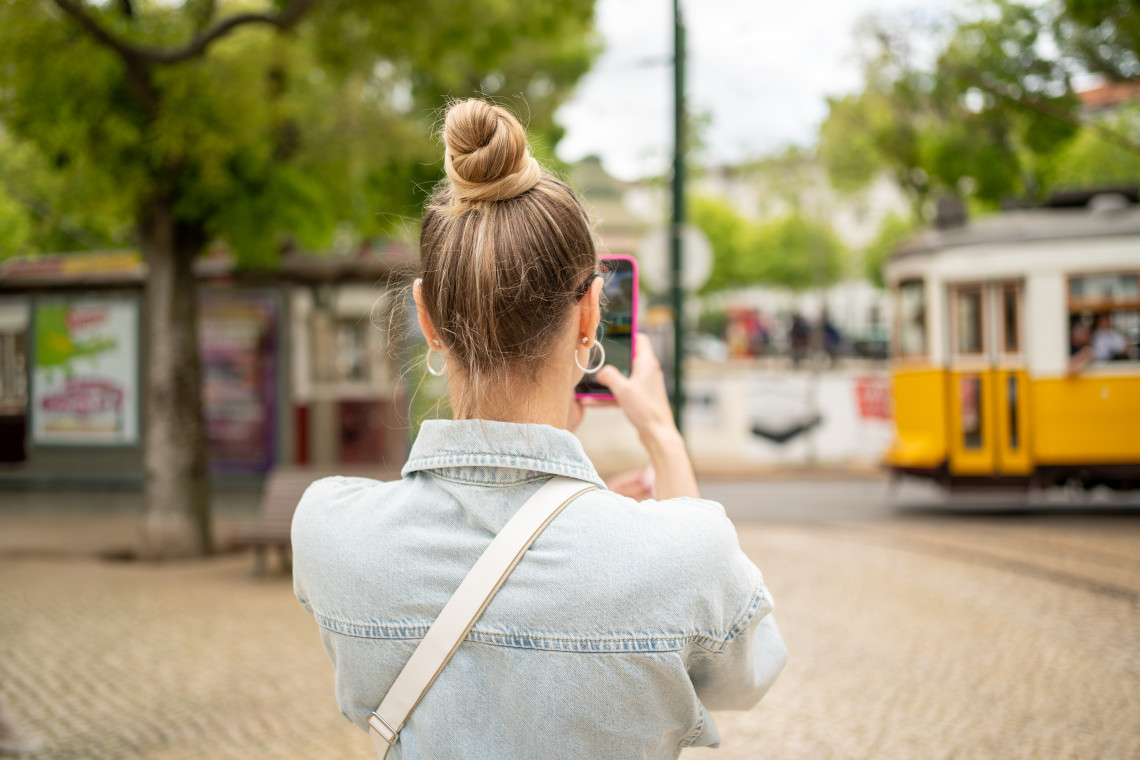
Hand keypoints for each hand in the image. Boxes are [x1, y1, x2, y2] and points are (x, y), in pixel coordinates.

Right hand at [595, 334, 698, 498]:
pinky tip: (591, 402)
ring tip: (589, 382)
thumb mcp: (622, 390)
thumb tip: (600, 372)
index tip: (613, 333)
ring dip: (608, 380)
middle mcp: (648, 373)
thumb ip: (609, 376)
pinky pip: (622, 393)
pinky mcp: (641, 400)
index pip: (640, 339)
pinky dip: (609, 395)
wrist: (658, 435)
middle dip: (611, 360)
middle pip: (628, 358)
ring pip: (623, 377)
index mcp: (647, 364)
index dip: (628, 334)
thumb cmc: (645, 410)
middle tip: (595, 358)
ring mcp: (645, 387)